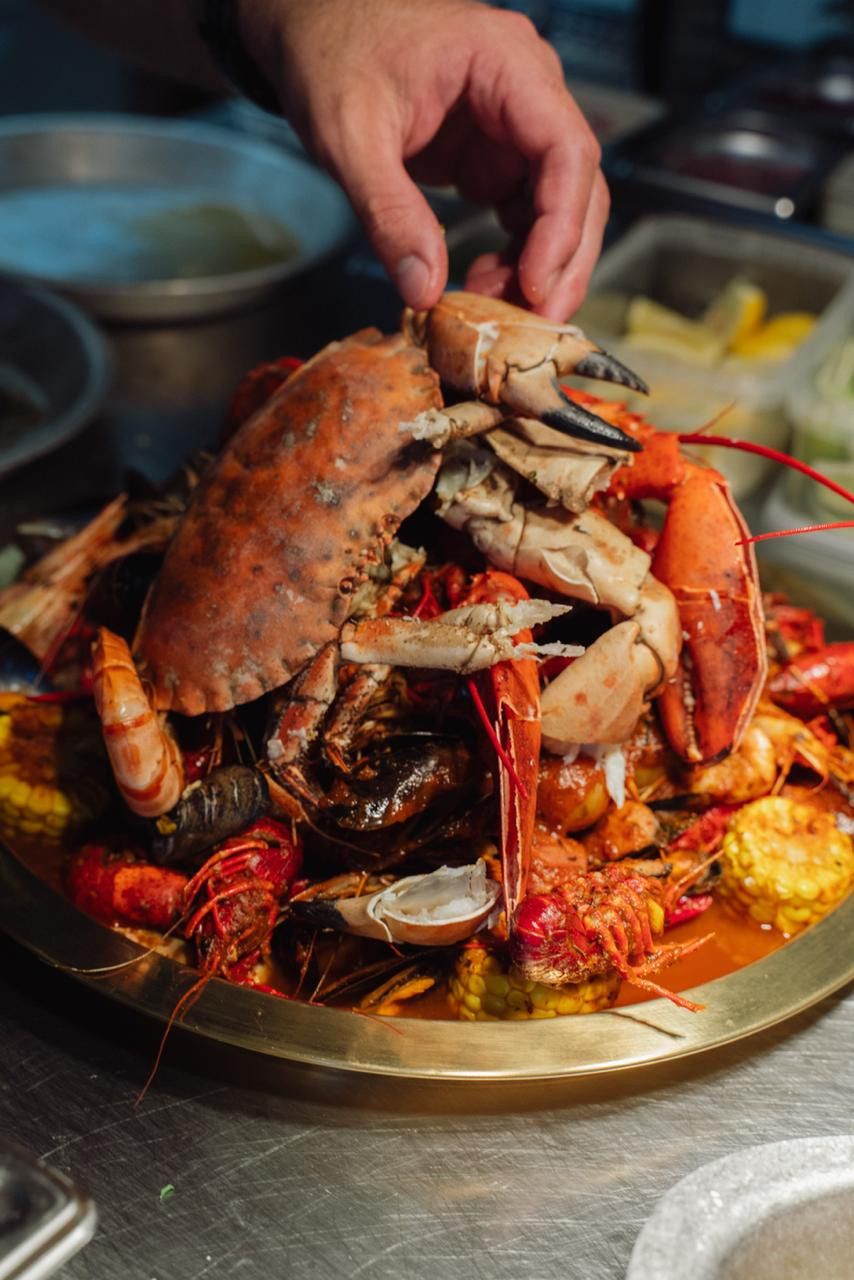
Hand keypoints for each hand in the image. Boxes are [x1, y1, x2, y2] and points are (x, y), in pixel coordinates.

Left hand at [241, 0, 608, 318]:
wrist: (313, 31)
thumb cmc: (331, 56)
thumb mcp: (349, 136)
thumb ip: (389, 213)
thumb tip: (425, 291)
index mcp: (506, 64)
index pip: (566, 149)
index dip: (561, 226)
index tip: (535, 286)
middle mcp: (527, 93)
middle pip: (580, 186)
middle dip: (563, 261)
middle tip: (534, 325)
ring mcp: (515, 129)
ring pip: (561, 208)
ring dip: (540, 268)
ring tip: (494, 309)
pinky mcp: (497, 159)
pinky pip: (528, 217)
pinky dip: (516, 260)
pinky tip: (483, 287)